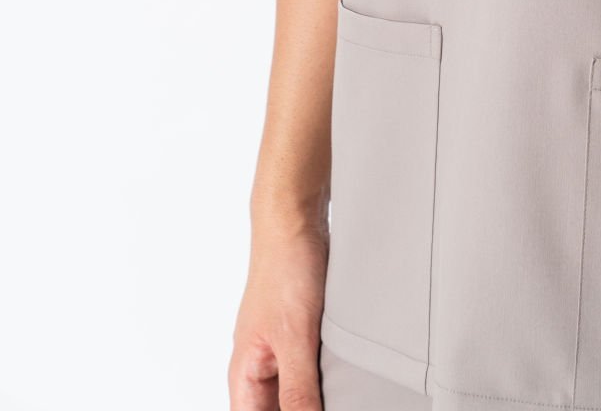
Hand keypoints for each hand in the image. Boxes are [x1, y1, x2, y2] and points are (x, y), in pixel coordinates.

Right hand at [228, 220, 328, 409]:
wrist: (296, 220)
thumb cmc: (284, 270)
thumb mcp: (294, 337)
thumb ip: (297, 389)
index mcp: (244, 376)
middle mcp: (258, 368)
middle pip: (277, 410)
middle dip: (303, 410)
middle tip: (333, 400)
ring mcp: (280, 351)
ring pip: (296, 394)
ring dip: (317, 398)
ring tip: (341, 395)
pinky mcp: (301, 335)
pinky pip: (311, 372)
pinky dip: (325, 381)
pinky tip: (345, 382)